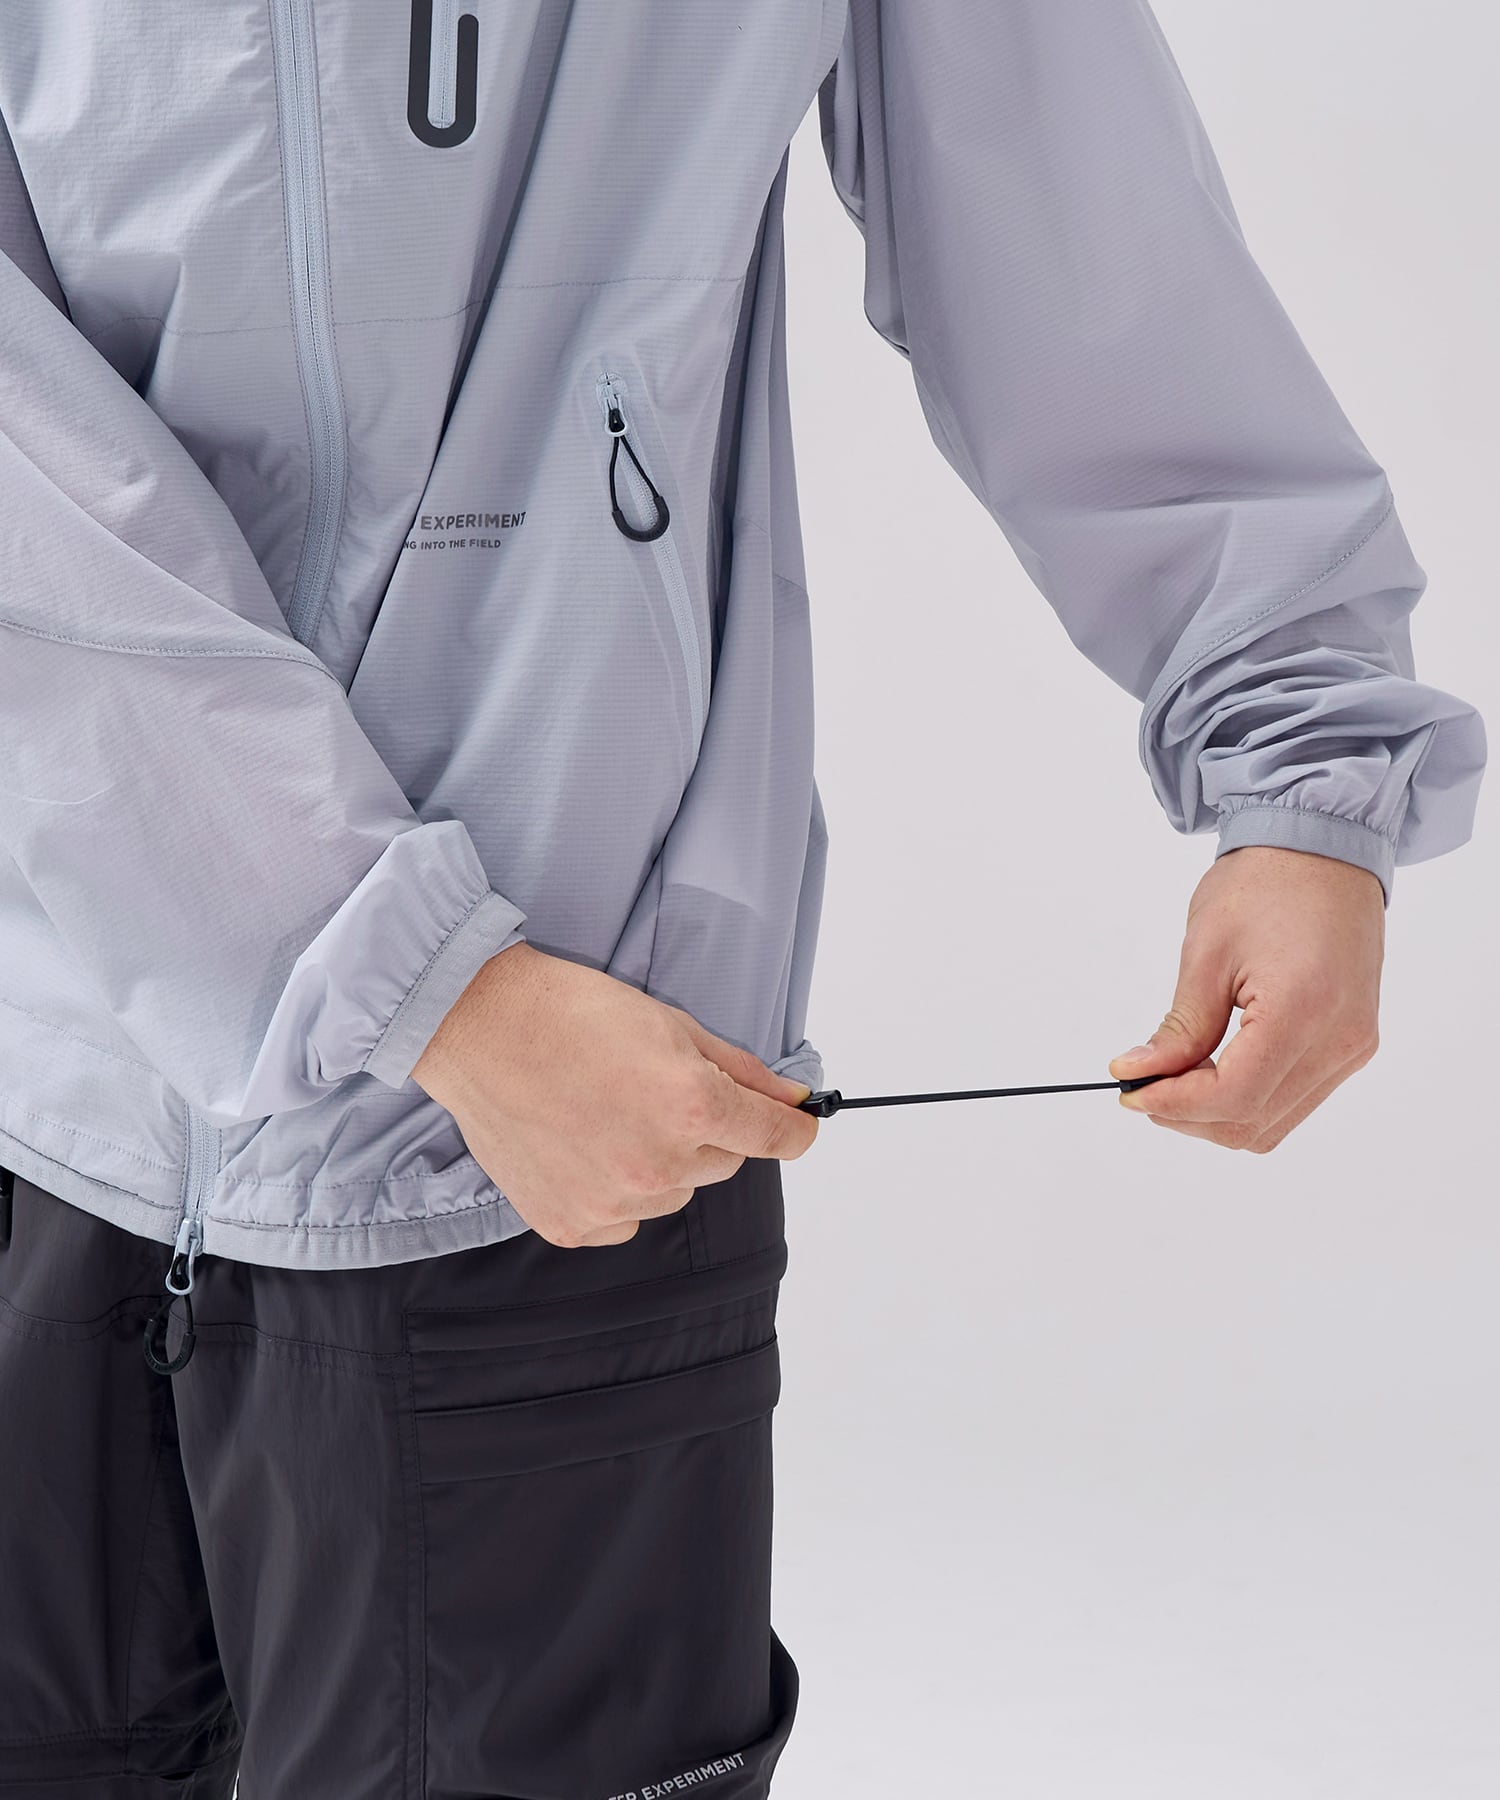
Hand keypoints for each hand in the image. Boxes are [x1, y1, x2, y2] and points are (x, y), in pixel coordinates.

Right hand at [411, 942, 817, 1246]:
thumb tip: (792, 1100)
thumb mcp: (672, 1024)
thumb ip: (741, 1070)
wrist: (481, 1027)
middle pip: (724, 1163)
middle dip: (706, 1131)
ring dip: (660, 1162)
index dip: (793, 1129)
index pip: (775, 1138)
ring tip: (608, 1114)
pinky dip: (615, 1191)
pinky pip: (624, 1219)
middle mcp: (658, 1163)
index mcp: (691, 1105)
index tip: (798, 1127)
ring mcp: (613, 1201)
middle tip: (656, 1091)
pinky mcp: (572, 1224)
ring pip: (674, 1192)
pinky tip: (583, 1146)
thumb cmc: (573, 1013)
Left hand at [1106, 844, 1383, 1151]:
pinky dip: (1248, 1100)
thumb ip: (1179, 1028)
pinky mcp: (1354, 1044)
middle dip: (1189, 1115)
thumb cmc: (1266, 883)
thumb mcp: (1207, 953)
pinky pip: (1296, 1100)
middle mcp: (1341, 1040)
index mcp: (1304, 1010)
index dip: (1175, 1104)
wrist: (1325, 846)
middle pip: (1254, 1122)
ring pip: (1274, 1124)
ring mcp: (1354, 1046)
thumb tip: (1140, 1074)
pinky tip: (1214, 1070)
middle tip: (1144, 1083)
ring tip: (1175, 1076)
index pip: (1234, 1096)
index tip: (1131, 1090)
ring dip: (1217, 1114)